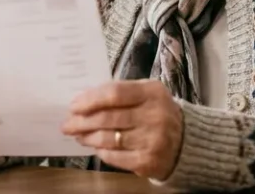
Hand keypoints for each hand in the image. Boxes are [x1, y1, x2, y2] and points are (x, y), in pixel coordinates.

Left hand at [62, 80, 183, 180]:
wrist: (187, 142)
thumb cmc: (157, 113)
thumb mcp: (146, 93)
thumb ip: (119, 92)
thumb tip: (84, 100)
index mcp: (153, 93)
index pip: (114, 93)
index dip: (90, 100)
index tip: (73, 106)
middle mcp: (155, 116)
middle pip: (108, 118)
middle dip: (82, 121)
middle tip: (67, 124)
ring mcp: (153, 140)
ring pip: (108, 138)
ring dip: (87, 137)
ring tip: (78, 135)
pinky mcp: (148, 161)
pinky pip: (115, 157)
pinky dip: (101, 151)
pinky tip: (95, 147)